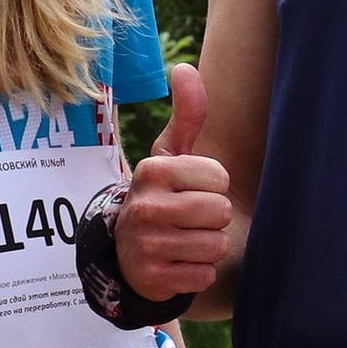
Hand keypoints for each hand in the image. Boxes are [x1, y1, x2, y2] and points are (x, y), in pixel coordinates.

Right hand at [119, 63, 232, 304]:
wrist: (128, 252)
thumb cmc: (162, 195)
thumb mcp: (172, 155)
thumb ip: (187, 114)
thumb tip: (185, 68)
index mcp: (152, 170)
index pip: (218, 177)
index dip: (215, 185)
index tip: (194, 188)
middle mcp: (144, 207)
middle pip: (218, 211)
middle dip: (214, 218)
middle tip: (192, 218)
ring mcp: (145, 246)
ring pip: (215, 245)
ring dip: (208, 246)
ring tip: (186, 239)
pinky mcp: (153, 279)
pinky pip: (203, 275)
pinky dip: (198, 272)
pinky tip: (179, 263)